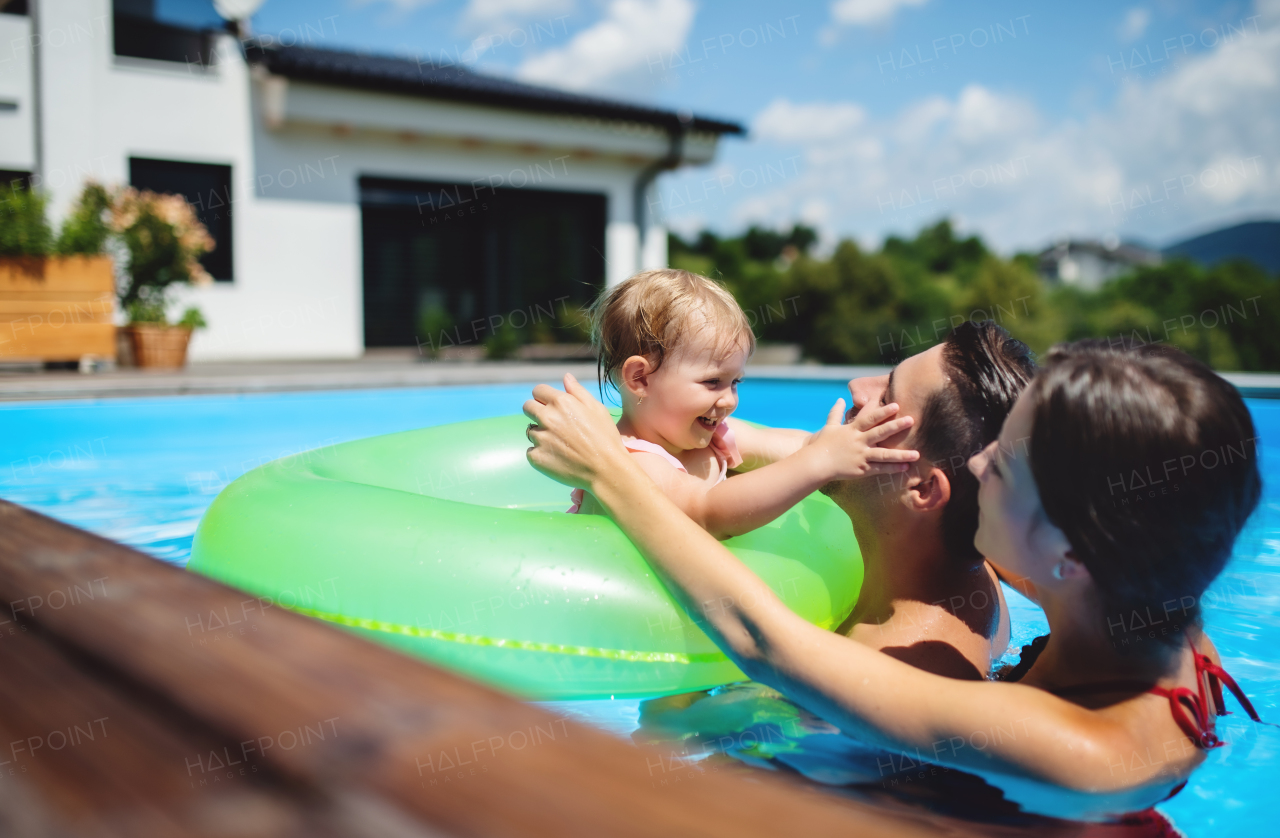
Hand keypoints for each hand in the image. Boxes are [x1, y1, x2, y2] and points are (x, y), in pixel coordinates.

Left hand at [524, 374, 629, 489]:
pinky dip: (541, 454)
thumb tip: (566, 377)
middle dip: (536, 412)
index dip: (544, 398)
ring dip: (541, 435)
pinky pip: (531, 451)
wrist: (606, 470)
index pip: (538, 391)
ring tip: (561, 445)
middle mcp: (548, 418)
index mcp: (562, 402)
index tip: (551, 406)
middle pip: (527, 407)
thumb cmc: (605, 438)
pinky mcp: (536, 457)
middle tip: (553, 425)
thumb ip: (578, 392)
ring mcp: (540, 438)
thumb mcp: (597, 409)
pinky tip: (557, 458)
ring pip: (530, 431)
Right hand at [804, 399, 918, 479]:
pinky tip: (906, 467)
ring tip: (917, 454)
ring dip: (901, 454)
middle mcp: (859, 441)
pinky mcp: (861, 469)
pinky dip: (892, 468)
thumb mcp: (829, 426)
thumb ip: (836, 412)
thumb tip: (841, 399)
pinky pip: (880, 469)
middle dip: (896, 426)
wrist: (815, 463)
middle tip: (911, 420)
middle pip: (880, 432)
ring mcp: (861, 455)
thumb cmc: (821, 445)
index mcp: (852, 430)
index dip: (883, 411)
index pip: (869, 418)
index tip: (896, 405)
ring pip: (884, 454)